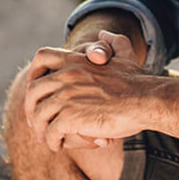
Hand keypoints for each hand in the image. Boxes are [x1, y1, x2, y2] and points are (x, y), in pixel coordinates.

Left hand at [22, 33, 147, 150]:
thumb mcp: (124, 54)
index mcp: (75, 60)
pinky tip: (58, 145)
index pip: (41, 58)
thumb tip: (104, 34)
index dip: (34, 73)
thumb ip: (112, 42)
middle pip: (33, 91)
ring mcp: (66, 96)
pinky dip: (52, 140)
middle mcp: (66, 75)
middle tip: (36, 121)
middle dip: (31, 108)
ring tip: (47, 138)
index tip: (37, 89)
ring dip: (40, 129)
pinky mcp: (71, 117)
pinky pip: (51, 131)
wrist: (147, 100)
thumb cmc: (138, 82)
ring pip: (39, 115)